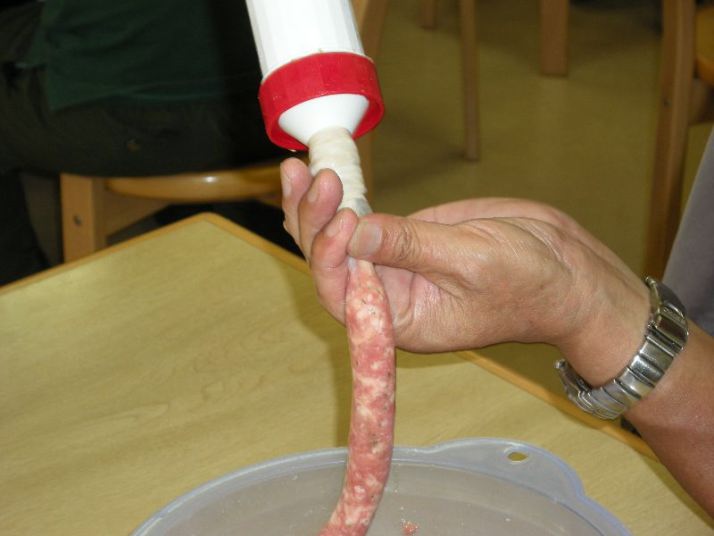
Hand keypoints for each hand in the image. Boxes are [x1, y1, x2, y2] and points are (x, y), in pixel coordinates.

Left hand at [280, 158, 647, 381]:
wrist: (566, 271)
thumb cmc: (530, 282)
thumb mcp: (472, 260)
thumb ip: (410, 246)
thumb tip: (353, 231)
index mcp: (401, 320)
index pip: (344, 294)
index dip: (332, 254)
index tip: (345, 215)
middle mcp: (388, 297)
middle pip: (330, 264)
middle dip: (313, 222)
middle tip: (310, 176)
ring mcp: (394, 265)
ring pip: (337, 241)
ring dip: (316, 207)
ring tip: (297, 169)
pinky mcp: (404, 237)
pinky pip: (361, 221)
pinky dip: (341, 200)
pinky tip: (324, 175)